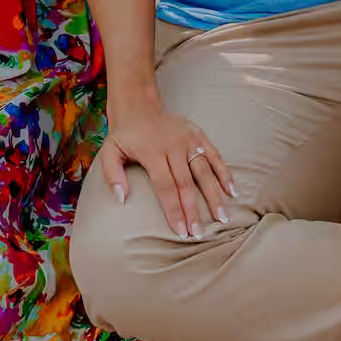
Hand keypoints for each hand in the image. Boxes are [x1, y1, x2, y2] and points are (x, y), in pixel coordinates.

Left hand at [101, 95, 233, 238]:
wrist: (139, 106)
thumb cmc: (125, 136)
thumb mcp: (109, 152)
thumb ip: (112, 175)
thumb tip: (121, 199)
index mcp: (153, 151)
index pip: (166, 186)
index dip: (174, 210)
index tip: (181, 231)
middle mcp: (174, 145)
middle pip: (187, 183)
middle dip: (194, 210)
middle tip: (199, 233)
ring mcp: (189, 139)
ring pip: (205, 171)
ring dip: (214, 196)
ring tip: (222, 218)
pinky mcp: (199, 134)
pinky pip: (215, 155)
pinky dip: (224, 173)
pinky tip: (232, 191)